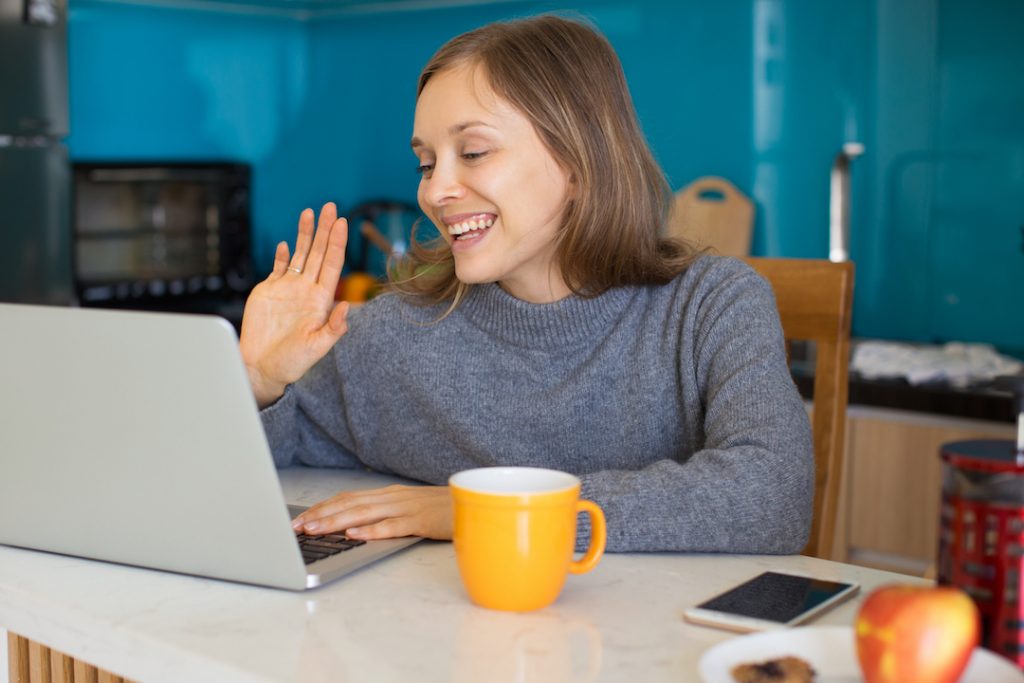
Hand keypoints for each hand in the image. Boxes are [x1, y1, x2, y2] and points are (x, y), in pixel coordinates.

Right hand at [240, 203, 349, 406]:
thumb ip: (333, 328)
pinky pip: (278, 268)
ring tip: (309, 212)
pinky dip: (283, 255)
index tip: (343, 223)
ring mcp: (288, 289)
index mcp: (320, 300)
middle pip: (318, 252)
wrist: (262, 368)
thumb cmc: (291, 363)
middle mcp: (306, 290)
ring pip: (300, 254)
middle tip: (331, 206)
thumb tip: (347, 307)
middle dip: (324, 230)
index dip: (337, 243)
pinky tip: (287, 244)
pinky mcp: (268, 291)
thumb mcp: (317, 348)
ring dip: (305, 234)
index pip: (332, 264)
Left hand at [292, 485, 452, 540]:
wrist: (479, 503)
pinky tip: (354, 534)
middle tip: (296, 526)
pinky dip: (372, 530)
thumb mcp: (411, 509)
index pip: (348, 498)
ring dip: (336, 521)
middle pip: (350, 503)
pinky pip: (393, 526)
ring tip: (315, 529)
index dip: (322, 507)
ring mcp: (408, 508)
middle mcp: (394, 497)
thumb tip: (355, 525)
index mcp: (390, 494)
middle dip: (320, 514)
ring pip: (365, 513)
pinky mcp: (422, 521)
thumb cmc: (445, 510)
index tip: (298, 518)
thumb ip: (386, 513)